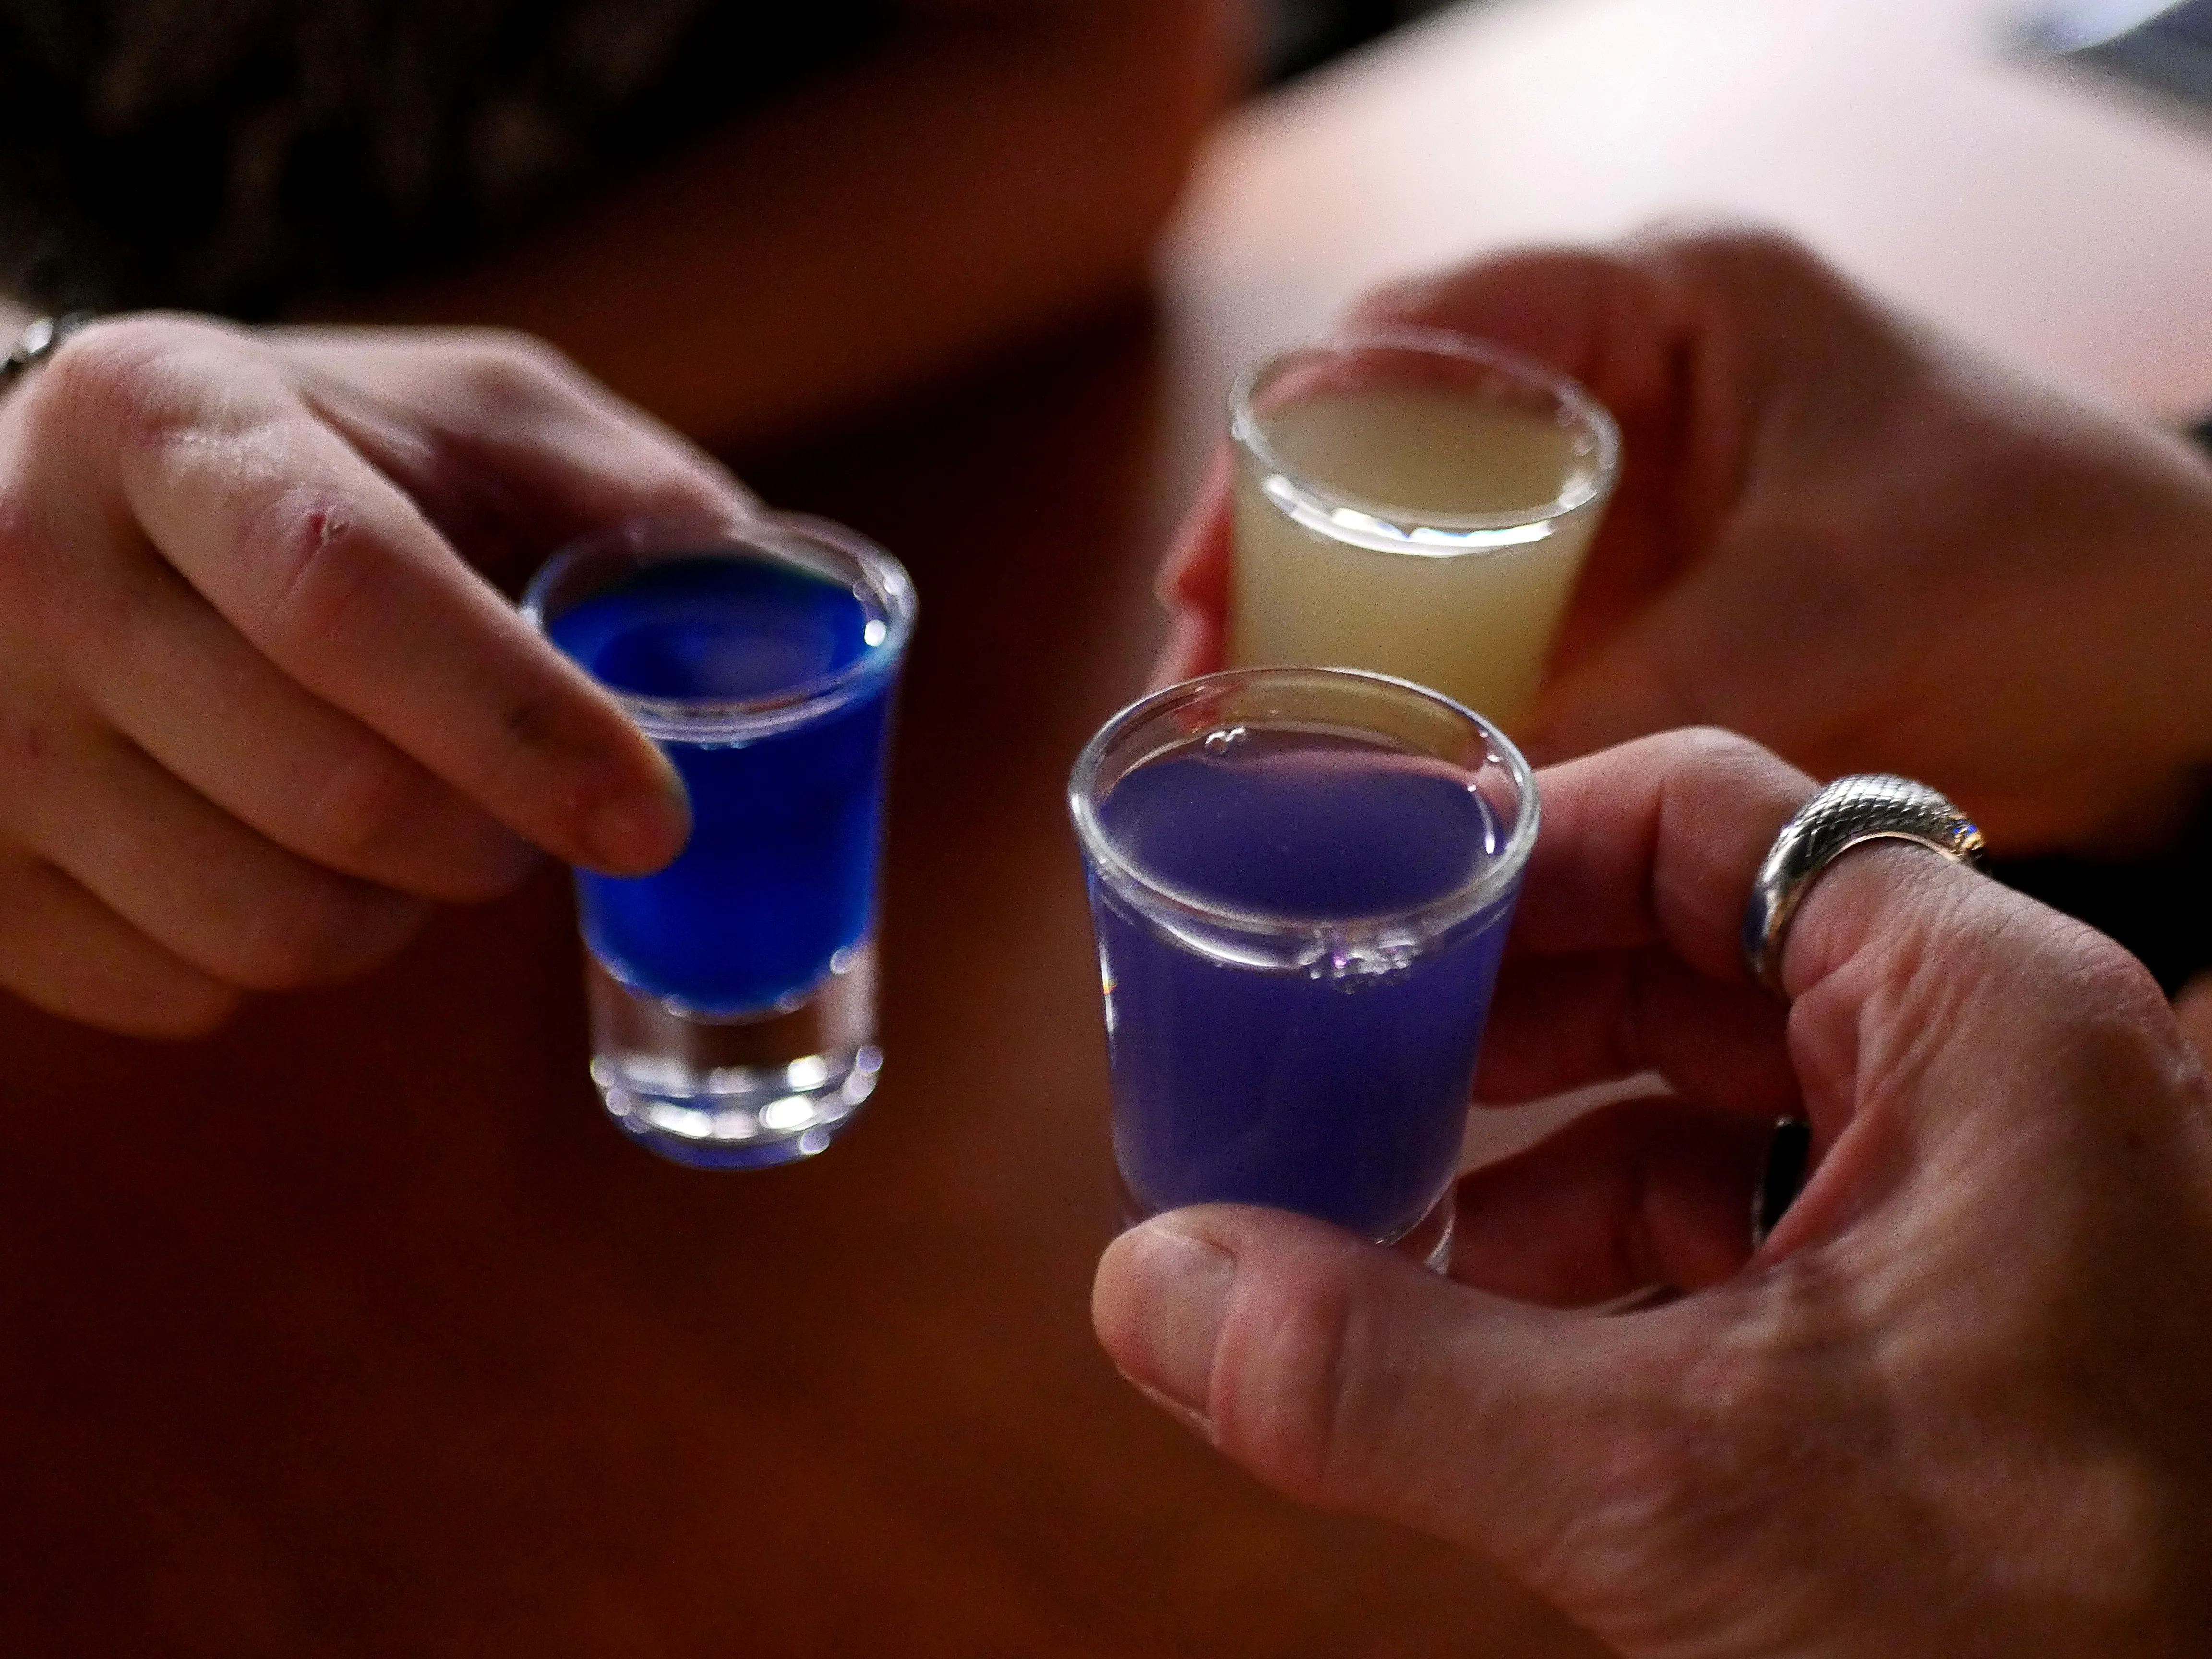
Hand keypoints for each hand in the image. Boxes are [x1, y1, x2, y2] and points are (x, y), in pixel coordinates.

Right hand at [0, 315, 754, 1034]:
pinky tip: (281, 851)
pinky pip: (193, 993)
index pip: (351, 595)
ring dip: (404, 908)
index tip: (655, 819)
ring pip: (277, 928)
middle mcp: (27, 565)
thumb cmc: (300, 465)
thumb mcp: (455, 418)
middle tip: (534, 802)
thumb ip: (618, 486)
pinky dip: (288, 955)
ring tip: (408, 818)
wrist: (44, 522)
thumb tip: (778, 585)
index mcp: (163, 418)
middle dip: (496, 834)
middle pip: (337, 796)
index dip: (526, 726)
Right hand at [1094, 729, 2211, 1656]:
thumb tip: (1150, 1287)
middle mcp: (2009, 1073)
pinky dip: (1609, 1254)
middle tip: (1342, 1050)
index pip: (1713, 818)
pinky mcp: (1968, 1313)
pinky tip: (1490, 1321)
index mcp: (1991, 1017)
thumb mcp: (1675, 1486)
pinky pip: (1757, 1218)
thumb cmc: (2045, 1630)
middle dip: (1504, 1009)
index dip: (1519, 840)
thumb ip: (1389, 1375)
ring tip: (1382, 1204)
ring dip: (1538, 1146)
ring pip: (1721, 1095)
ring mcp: (1997, 1196)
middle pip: (1702, 950)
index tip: (1365, 902)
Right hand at [1158, 228, 2211, 853]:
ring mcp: (1641, 508)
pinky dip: (1438, 714)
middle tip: (1202, 688)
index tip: (1206, 570)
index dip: (1288, 446)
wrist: (2193, 690)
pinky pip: (1508, 649)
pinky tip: (1381, 790)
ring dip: (1349, 654)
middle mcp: (1634, 392)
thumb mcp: (1822, 620)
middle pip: (1399, 456)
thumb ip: (1613, 705)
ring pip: (1440, 563)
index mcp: (1671, 306)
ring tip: (1255, 760)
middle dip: (1285, 567)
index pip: (1420, 336)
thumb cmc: (2057, 581)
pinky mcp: (1659, 610)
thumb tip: (1413, 801)